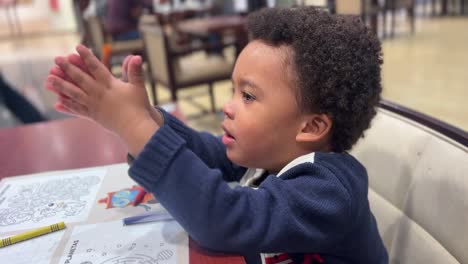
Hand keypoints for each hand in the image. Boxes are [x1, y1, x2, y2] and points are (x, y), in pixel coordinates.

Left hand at [45, 45, 159, 155]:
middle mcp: (98, 93)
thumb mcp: (138, 87)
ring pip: (73, 93)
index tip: (77, 47)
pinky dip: (67, 105)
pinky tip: (58, 102)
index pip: (95, 67)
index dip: (86, 56)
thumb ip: (135, 71)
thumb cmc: (138, 106)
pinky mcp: (93, 116)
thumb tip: (137, 56)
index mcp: (109, 84)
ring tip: (48, 79)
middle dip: (67, 67)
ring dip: (60, 85)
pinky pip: (77, 109)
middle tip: (56, 59)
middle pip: (79, 78)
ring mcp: (93, 105)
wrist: (134, 127)